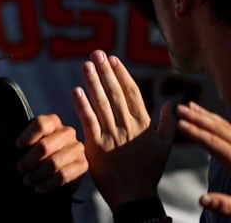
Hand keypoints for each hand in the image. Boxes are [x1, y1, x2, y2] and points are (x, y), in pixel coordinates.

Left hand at [15, 113, 87, 193]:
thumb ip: (26, 142)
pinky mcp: (83, 164)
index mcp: (53, 122)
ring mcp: (77, 148)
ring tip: (28, 180)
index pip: (40, 124)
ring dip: (37, 175)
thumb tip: (16, 150)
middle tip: (21, 168)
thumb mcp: (32, 142)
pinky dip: (47, 184)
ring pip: (53, 163)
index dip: (27, 136)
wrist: (60, 167)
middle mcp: (67, 132)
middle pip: (44, 146)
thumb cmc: (41, 152)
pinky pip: (62, 176)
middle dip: (29, 161)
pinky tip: (39, 186)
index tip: (18, 146)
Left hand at [71, 50, 175, 210]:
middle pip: (115, 93)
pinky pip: (89, 121)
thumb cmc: (148, 171)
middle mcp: (127, 127)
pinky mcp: (97, 146)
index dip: (121, 74)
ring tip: (86, 65)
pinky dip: (82, 105)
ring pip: (102, 104)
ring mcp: (112, 136)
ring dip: (93, 83)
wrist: (133, 195)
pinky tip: (76, 90)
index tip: (113, 59)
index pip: (131, 93)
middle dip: (105, 72)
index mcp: (142, 124)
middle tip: (96, 54)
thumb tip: (173, 102)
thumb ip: (167, 122)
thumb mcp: (164, 146)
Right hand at [176, 101, 230, 215]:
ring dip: (207, 116)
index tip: (180, 124)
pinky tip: (207, 116)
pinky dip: (217, 121)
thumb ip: (225, 205)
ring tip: (189, 106)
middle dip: (198, 118)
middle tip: (179, 108)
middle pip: (220, 131)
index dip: (197, 134)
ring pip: (226, 127)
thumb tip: (202, 200)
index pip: (216, 145)